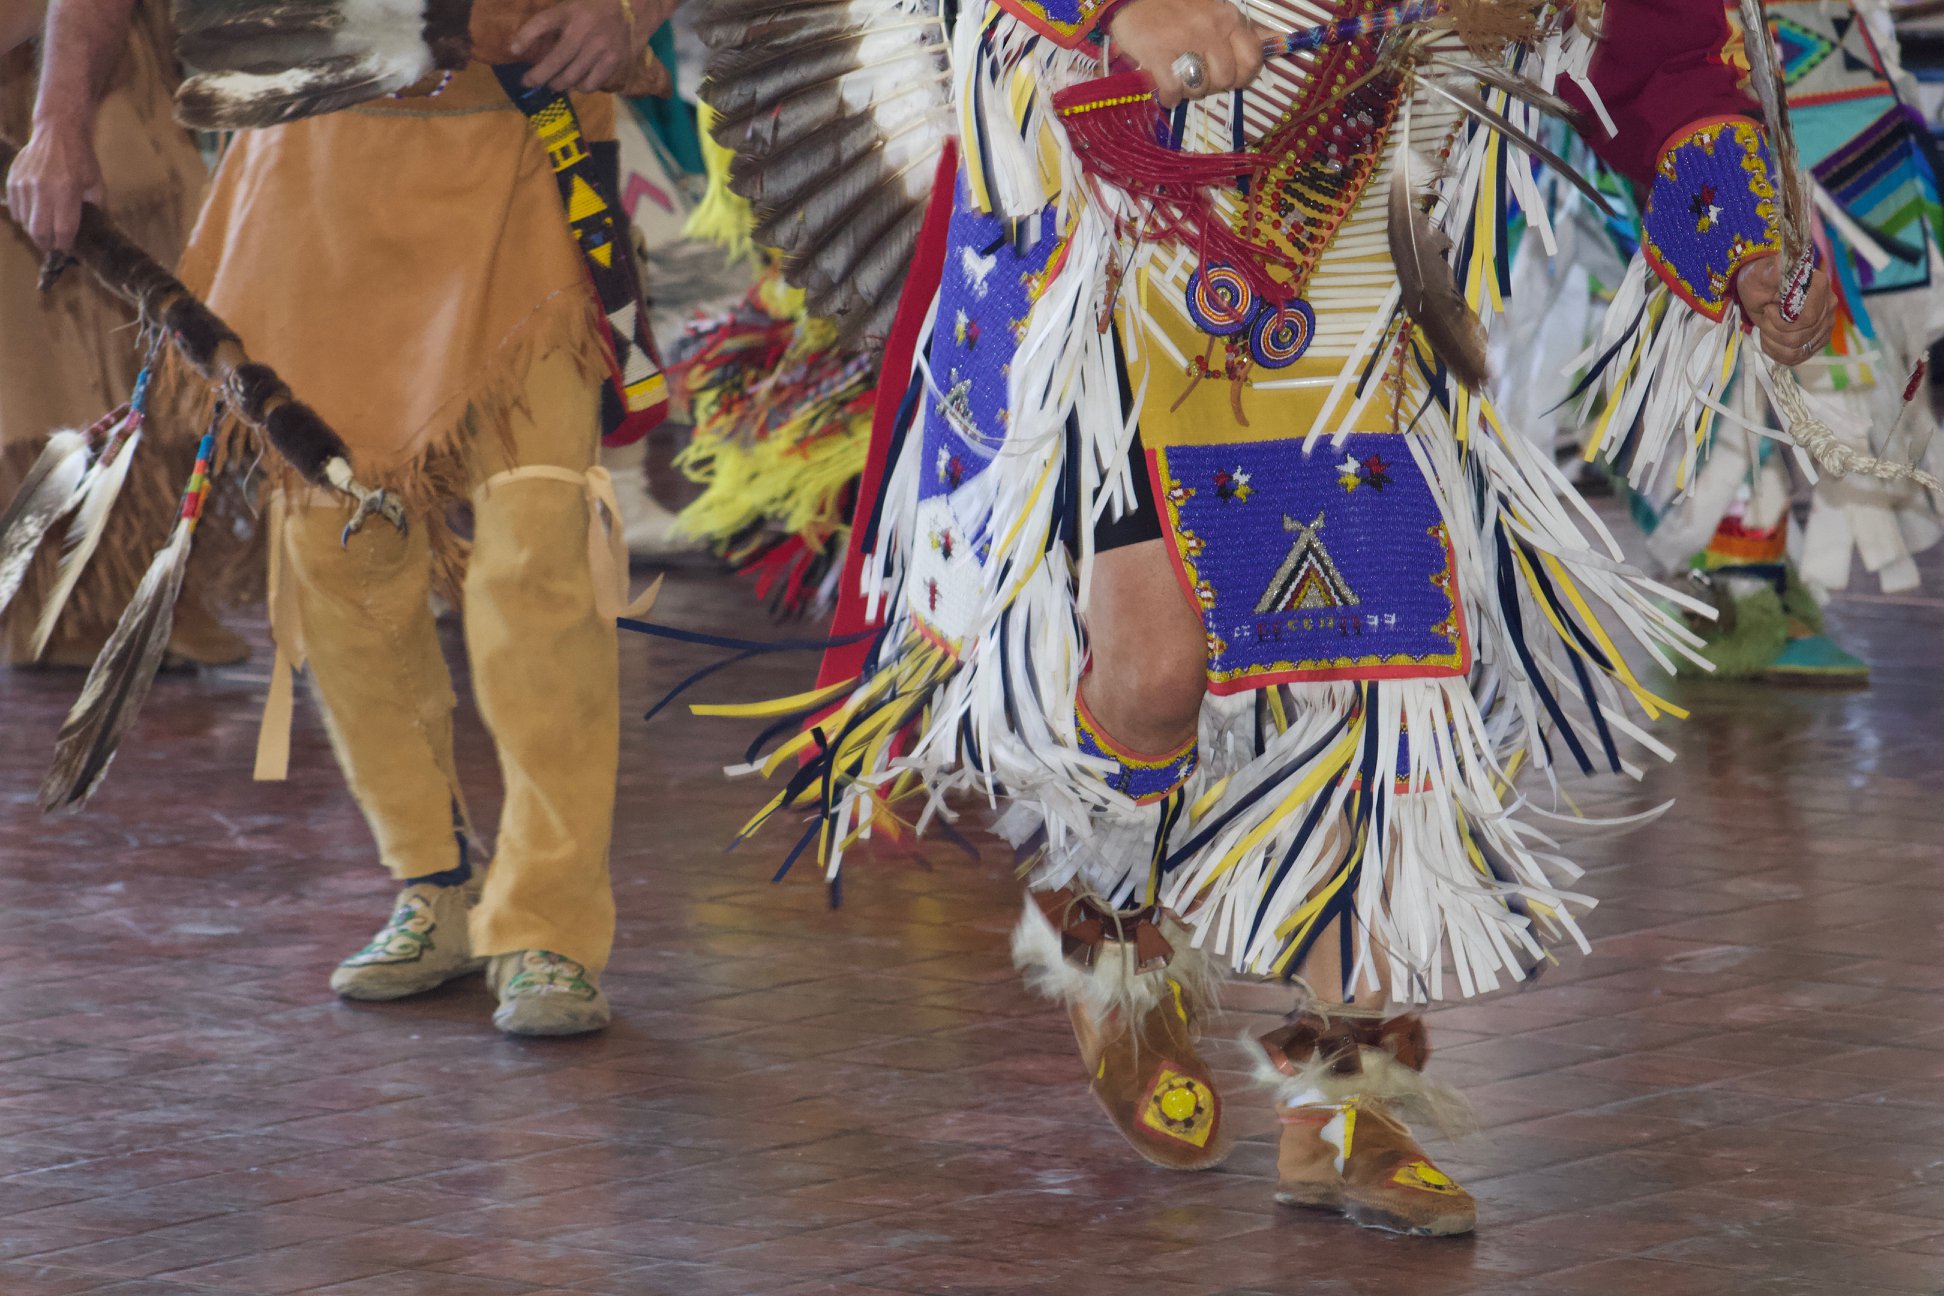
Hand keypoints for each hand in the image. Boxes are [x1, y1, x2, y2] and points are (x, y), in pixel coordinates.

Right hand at [4, 117, 99, 252]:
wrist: (58, 131)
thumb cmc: (81, 159)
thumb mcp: (96, 185)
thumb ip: (93, 211)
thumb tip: (89, 235)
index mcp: (66, 191)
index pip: (63, 231)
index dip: (65, 247)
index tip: (68, 252)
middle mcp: (42, 188)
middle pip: (39, 232)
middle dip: (47, 245)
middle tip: (54, 248)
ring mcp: (24, 184)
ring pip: (25, 223)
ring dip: (36, 232)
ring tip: (46, 232)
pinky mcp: (13, 180)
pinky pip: (15, 210)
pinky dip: (24, 218)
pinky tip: (35, 216)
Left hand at [513, 0, 654, 92]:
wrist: (628, 7)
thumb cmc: (592, 7)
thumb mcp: (568, 6)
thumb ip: (550, 23)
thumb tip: (520, 46)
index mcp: (569, 12)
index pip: (541, 23)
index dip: (524, 38)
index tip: (513, 51)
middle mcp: (583, 31)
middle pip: (554, 62)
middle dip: (538, 77)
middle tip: (530, 82)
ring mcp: (599, 48)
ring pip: (571, 78)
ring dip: (558, 84)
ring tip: (554, 84)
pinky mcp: (613, 61)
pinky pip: (591, 84)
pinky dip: (581, 87)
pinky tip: (578, 82)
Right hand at [1108, 0, 1265, 109]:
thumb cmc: (1175, 7)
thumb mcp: (1215, 10)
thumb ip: (1241, 29)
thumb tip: (1272, 42)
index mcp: (1228, 18)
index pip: (1253, 58)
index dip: (1242, 76)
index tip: (1227, 77)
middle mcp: (1211, 27)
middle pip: (1226, 79)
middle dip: (1213, 86)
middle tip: (1198, 78)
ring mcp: (1185, 40)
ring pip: (1200, 87)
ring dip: (1190, 91)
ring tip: (1180, 80)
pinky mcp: (1159, 53)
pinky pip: (1173, 91)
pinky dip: (1169, 97)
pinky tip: (1165, 91)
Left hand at [1736, 253, 1834, 366]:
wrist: (1760, 287)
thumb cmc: (1760, 279)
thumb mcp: (1762, 274)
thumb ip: (1776, 271)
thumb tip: (1783, 264)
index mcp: (1819, 286)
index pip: (1806, 320)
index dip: (1781, 322)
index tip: (1768, 308)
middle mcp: (1829, 305)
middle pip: (1801, 338)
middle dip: (1773, 331)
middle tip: (1766, 315)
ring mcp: (1826, 323)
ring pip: (1798, 350)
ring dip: (1773, 342)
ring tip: (1767, 325)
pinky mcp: (1818, 338)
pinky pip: (1797, 357)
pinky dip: (1777, 352)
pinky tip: (1770, 337)